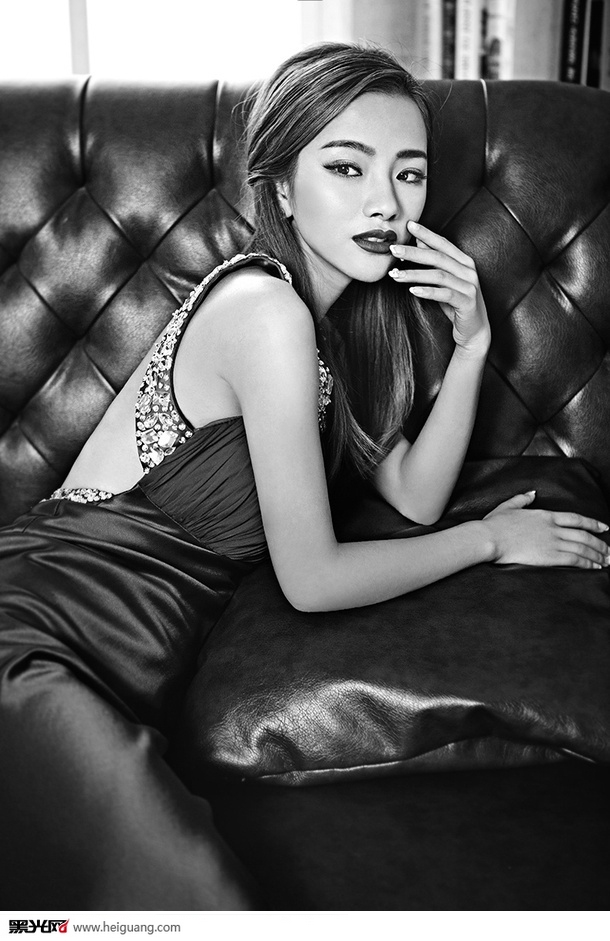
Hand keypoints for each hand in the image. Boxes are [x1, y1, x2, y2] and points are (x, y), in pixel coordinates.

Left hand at [389, 220, 490, 358]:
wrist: (473, 330)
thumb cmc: (456, 304)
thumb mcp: (444, 281)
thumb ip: (434, 262)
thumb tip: (419, 241)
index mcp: (464, 262)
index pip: (442, 243)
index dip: (426, 233)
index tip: (408, 225)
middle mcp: (468, 271)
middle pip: (438, 257)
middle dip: (414, 252)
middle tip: (393, 249)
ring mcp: (470, 286)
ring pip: (439, 275)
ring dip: (415, 274)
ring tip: (396, 274)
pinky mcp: (467, 302)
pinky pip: (446, 294)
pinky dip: (428, 291)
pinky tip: (413, 290)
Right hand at [482, 491, 609, 568]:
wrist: (489, 537)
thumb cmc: (494, 524)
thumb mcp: (508, 506)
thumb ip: (522, 499)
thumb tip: (532, 493)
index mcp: (545, 515)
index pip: (576, 519)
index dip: (593, 524)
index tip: (605, 528)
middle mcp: (553, 527)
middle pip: (584, 535)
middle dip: (600, 544)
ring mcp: (552, 541)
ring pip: (582, 547)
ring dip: (597, 555)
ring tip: (606, 561)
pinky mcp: (549, 556)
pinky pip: (575, 559)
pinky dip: (588, 563)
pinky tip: (595, 567)